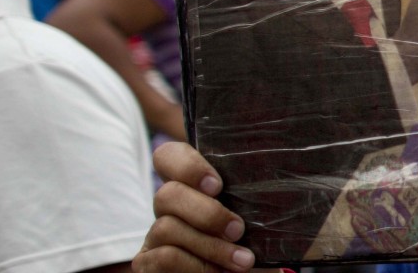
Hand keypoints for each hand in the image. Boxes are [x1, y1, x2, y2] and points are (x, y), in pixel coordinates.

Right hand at [133, 143, 255, 272]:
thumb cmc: (256, 246)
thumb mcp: (257, 217)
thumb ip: (251, 197)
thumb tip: (270, 178)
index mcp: (192, 186)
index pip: (169, 156)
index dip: (187, 166)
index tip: (217, 185)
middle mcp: (169, 207)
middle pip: (167, 193)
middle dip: (207, 214)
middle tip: (238, 230)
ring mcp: (154, 236)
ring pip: (167, 227)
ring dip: (210, 246)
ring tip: (242, 261)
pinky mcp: (147, 264)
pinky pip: (164, 258)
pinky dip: (196, 267)